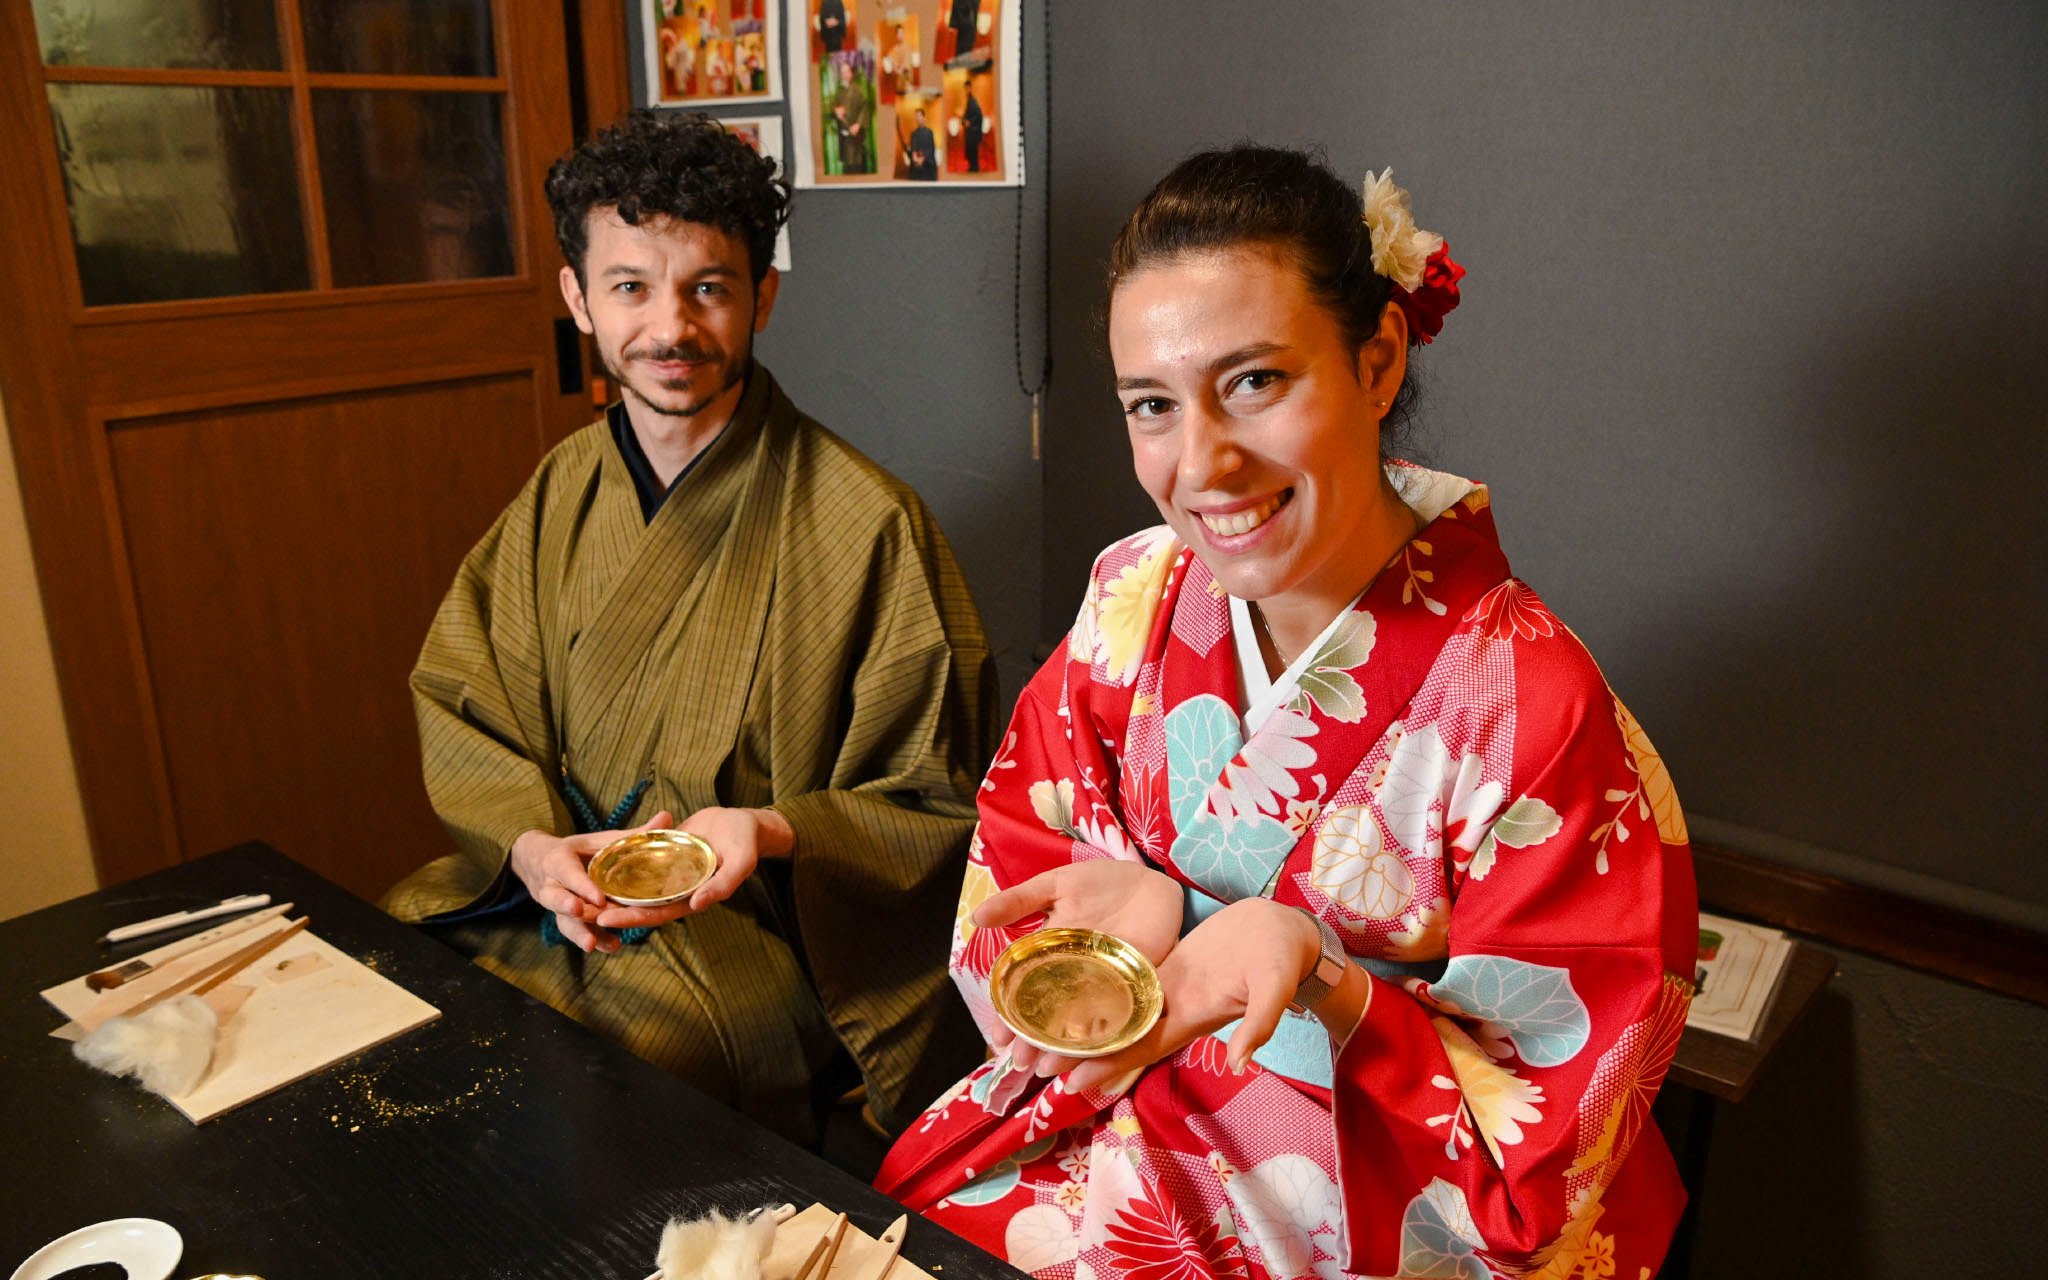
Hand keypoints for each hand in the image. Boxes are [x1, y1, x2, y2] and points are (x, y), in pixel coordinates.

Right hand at [510, 811, 675, 954]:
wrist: (545, 862)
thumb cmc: (582, 849)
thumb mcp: (602, 839)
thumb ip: (633, 834)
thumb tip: (667, 816)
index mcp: (559, 860)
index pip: (568, 872)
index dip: (581, 884)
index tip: (598, 897)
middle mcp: (552, 884)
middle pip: (555, 898)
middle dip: (567, 907)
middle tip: (582, 914)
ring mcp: (556, 904)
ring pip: (562, 921)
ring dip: (578, 933)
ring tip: (593, 945)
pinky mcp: (564, 919)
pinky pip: (574, 932)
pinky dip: (593, 940)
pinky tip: (612, 947)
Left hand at [591, 805, 791, 932]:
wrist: (745, 822)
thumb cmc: (746, 842)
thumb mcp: (741, 862)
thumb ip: (722, 885)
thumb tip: (696, 906)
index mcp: (692, 898)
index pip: (657, 913)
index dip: (631, 917)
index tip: (604, 918)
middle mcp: (676, 891)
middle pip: (638, 904)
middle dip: (609, 909)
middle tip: (577, 910)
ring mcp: (668, 874)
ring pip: (633, 887)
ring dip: (608, 892)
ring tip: (576, 891)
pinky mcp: (663, 856)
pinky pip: (638, 864)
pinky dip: (618, 868)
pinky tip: (594, 864)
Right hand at [973, 860, 1183, 1077]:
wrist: (1153, 880)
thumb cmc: (1103, 882)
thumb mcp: (1056, 885)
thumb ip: (1020, 900)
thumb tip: (976, 917)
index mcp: (1051, 954)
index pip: (1024, 992)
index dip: (1010, 1015)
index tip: (998, 1038)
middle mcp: (1074, 977)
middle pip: (1049, 1016)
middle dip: (1034, 1041)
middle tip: (1022, 1062)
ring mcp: (1103, 985)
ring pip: (1079, 1025)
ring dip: (1064, 1049)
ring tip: (1049, 1070)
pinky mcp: (1133, 988)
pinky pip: (1116, 1019)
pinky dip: (1104, 1038)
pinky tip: (1092, 1058)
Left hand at [1065, 897, 1320, 1093]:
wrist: (1287, 930)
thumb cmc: (1282, 958)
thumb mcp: (1274, 988)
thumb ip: (1259, 1024)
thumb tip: (1242, 1064)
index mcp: (1195, 1016)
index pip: (1144, 1048)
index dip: (1111, 1066)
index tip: (1073, 1082)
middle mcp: (1175, 1006)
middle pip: (1123, 1035)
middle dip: (1085, 1051)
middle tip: (1037, 1062)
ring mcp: (1171, 986)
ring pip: (1123, 1011)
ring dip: (1090, 1023)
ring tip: (1044, 1031)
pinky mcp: (1170, 965)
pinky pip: (1131, 983)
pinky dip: (1106, 992)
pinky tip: (1076, 992)